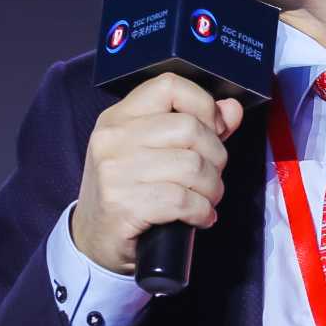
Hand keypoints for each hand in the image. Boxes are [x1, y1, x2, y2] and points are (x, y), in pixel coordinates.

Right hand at [70, 72, 244, 274]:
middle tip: (211, 176)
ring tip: (206, 199)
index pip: (169, 85)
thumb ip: (197, 126)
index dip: (203, 105)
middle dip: (216, 157)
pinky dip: (202, 211)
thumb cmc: (129, 191)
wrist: (94, 240)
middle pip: (190, 128)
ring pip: (193, 165)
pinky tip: (199, 217)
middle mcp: (113, 138)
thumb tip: (231, 109)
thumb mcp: (154, 152)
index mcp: (119, 117)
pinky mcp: (124, 205)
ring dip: (212, 188)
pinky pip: (184, 200)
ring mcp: (115, 171)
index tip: (214, 130)